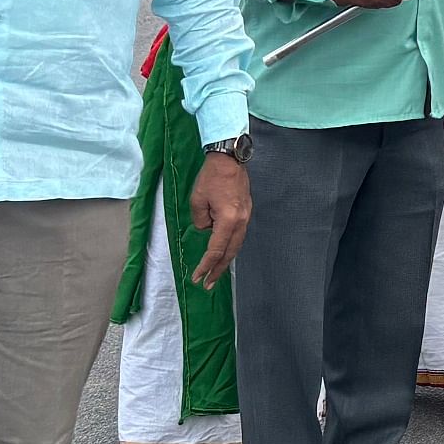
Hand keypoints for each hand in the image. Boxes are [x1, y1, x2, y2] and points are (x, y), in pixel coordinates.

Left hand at [188, 153, 250, 287]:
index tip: (197, 278)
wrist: (230, 159)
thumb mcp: (197, 201)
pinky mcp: (246, 211)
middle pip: (230, 252)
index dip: (206, 266)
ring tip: (216, 272)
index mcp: (228, 220)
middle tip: (208, 284)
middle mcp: (241, 221)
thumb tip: (206, 229)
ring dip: (225, 260)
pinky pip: (238, 235)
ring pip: (236, 245)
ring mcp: (246, 216)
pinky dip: (230, 246)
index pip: (216, 250)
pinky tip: (224, 251)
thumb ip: (200, 221)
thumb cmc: (211, 177)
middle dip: (219, 270)